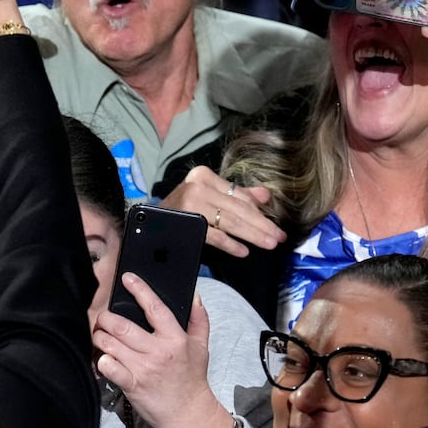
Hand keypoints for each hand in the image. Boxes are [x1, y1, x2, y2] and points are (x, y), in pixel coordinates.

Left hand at [92, 279, 229, 427]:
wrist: (187, 413)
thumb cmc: (192, 377)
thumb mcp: (201, 346)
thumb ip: (198, 319)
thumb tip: (194, 295)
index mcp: (175, 339)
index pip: (155, 308)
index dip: (139, 290)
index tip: (127, 278)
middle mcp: (157, 352)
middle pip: (122, 326)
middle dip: (106, 317)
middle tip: (103, 317)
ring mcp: (143, 369)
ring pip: (110, 344)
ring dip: (100, 337)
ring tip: (100, 335)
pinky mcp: (131, 385)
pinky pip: (108, 367)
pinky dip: (101, 360)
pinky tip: (102, 357)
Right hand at [161, 166, 284, 257]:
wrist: (149, 221)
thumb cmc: (183, 208)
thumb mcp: (210, 196)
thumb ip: (238, 195)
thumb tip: (266, 196)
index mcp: (205, 176)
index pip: (240, 196)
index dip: (260, 213)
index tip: (277, 227)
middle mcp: (197, 186)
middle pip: (238, 209)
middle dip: (262, 226)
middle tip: (278, 238)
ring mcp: (190, 204)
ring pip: (230, 222)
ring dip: (252, 235)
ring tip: (268, 244)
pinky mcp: (186, 222)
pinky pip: (214, 235)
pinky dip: (230, 244)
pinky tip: (243, 251)